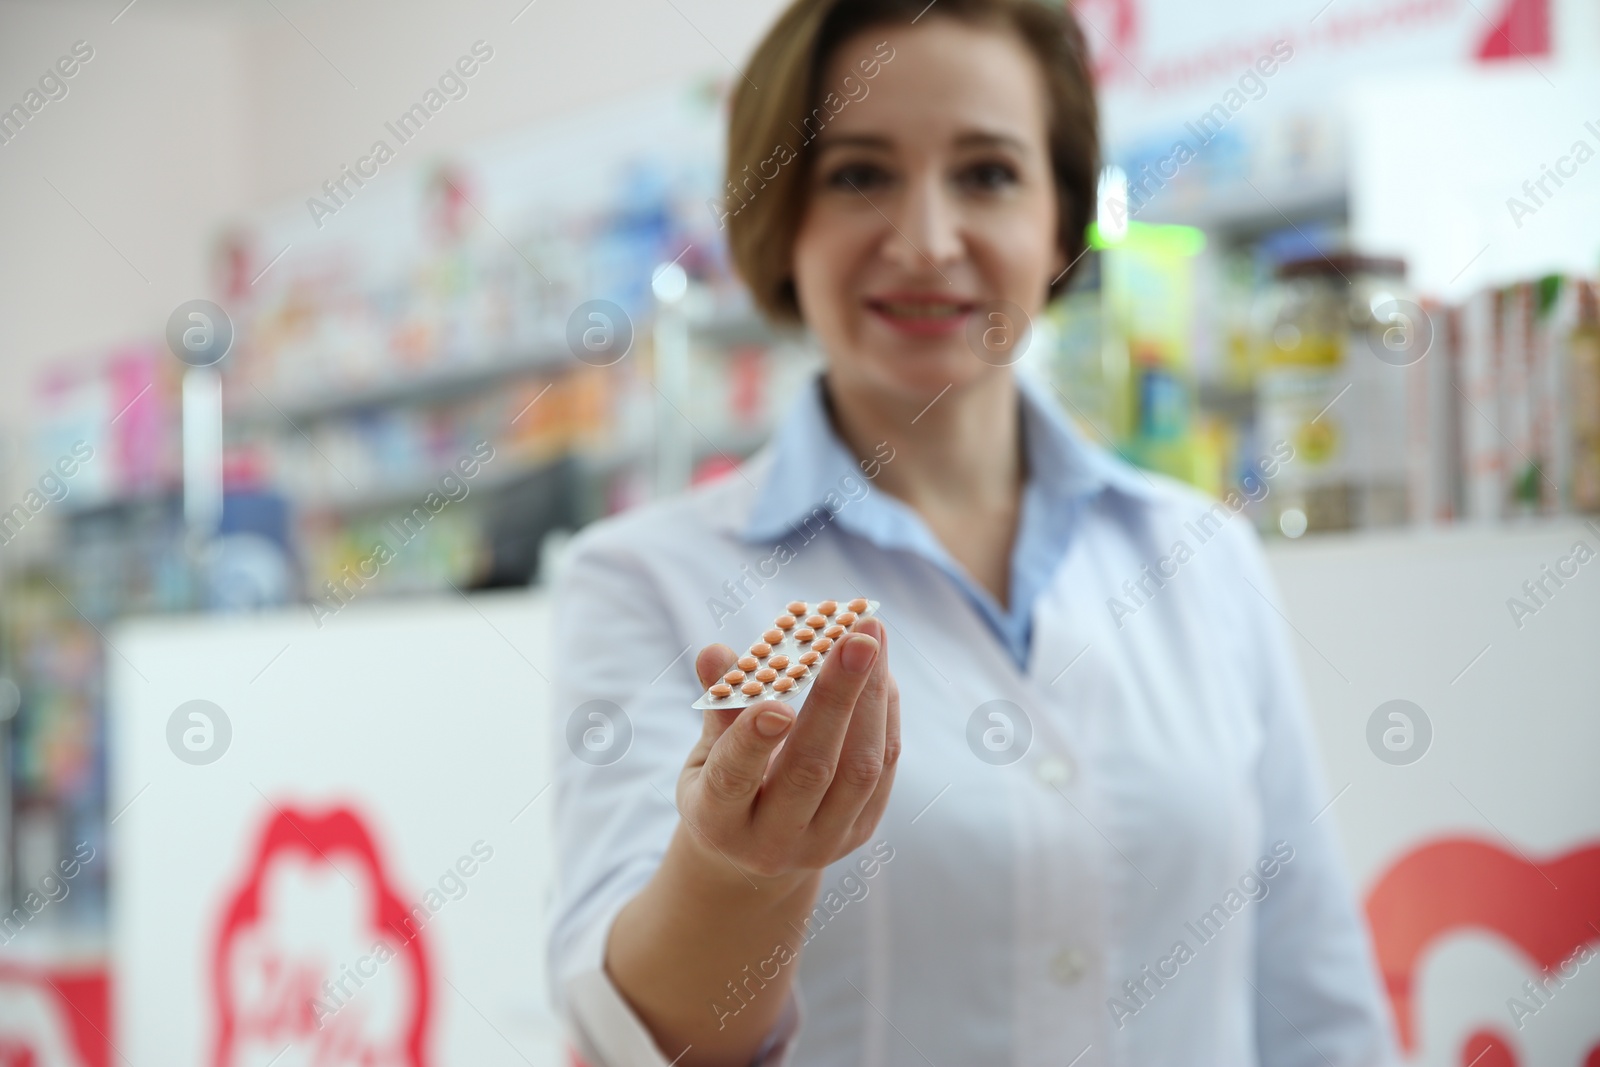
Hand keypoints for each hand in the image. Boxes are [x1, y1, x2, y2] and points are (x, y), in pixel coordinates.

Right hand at [673, 616, 899, 889]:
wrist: (753, 854)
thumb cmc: (721, 787)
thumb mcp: (704, 756)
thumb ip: (718, 707)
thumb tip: (716, 652)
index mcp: (717, 823)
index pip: (733, 780)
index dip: (752, 741)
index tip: (776, 701)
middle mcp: (772, 843)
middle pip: (810, 771)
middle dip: (837, 699)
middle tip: (855, 638)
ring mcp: (823, 843)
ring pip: (858, 769)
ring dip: (872, 697)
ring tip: (872, 637)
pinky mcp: (860, 832)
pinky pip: (882, 768)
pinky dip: (884, 713)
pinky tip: (880, 671)